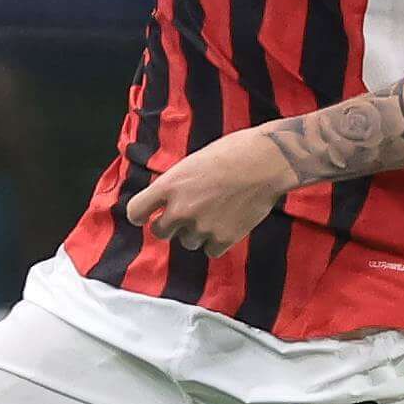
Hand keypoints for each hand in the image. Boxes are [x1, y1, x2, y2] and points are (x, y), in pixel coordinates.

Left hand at [124, 129, 294, 254]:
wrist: (266, 162)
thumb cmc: (233, 153)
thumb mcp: (193, 162)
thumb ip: (176, 184)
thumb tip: (168, 200)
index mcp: (170, 185)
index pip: (136, 211)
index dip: (141, 214)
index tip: (146, 215)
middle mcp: (181, 209)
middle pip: (160, 231)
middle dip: (170, 225)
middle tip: (187, 214)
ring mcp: (201, 227)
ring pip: (187, 242)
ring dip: (196, 232)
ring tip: (215, 213)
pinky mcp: (223, 239)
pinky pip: (210, 251)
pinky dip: (217, 241)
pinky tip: (227, 223)